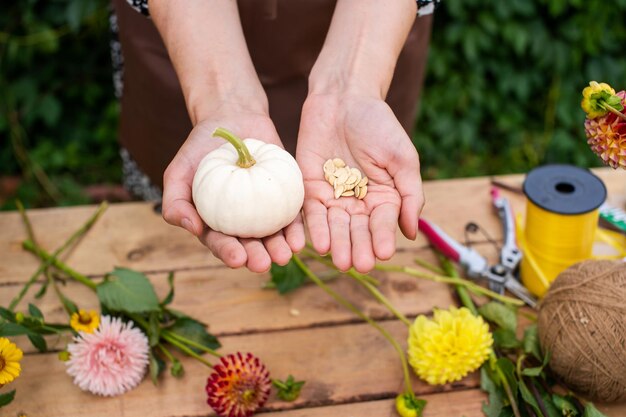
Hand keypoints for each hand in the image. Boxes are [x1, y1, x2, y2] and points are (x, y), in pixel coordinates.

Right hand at [162, 108, 304, 271]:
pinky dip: (296, 228)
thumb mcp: (179, 173)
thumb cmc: (199, 150)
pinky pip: (292, 215)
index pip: (221, 243)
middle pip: (250, 245)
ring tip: (286, 255)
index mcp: (215, 223)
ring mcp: (265, 211)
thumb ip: (176, 202)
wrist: (231, 120)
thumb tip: (192, 228)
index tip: (237, 258)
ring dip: (279, 248)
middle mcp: (241, 223)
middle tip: (264, 264)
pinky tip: (300, 238)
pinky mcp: (284, 197)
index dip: (228, 253)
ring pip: (273, 235)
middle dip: (257, 257)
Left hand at [296, 93, 423, 271]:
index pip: (383, 222)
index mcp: (383, 197)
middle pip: (357, 229)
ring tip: (340, 261)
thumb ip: (410, 194)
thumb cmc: (379, 125)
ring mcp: (332, 196)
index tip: (384, 253)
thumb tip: (412, 232)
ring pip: (334, 225)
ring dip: (337, 244)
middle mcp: (357, 202)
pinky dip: (314, 228)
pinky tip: (317, 243)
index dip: (383, 237)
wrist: (344, 97)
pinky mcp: (309, 188)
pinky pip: (310, 212)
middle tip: (359, 265)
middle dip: (358, 247)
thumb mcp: (402, 158)